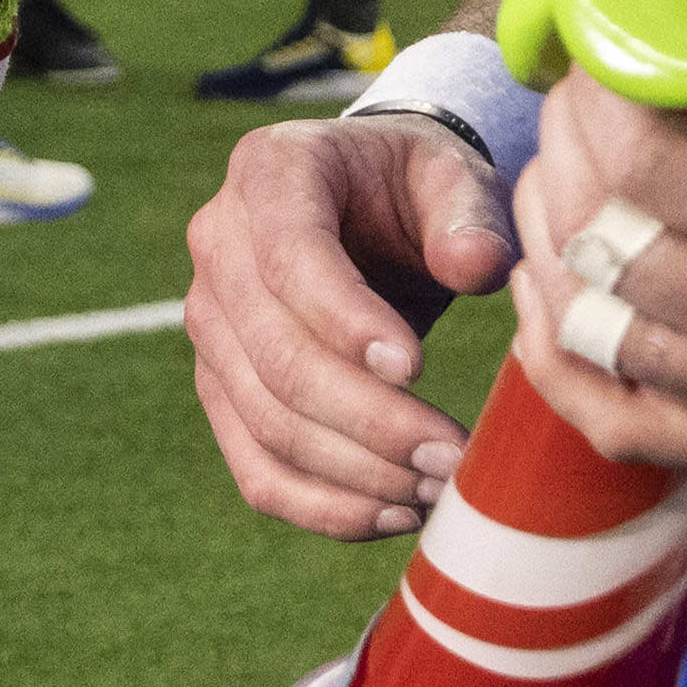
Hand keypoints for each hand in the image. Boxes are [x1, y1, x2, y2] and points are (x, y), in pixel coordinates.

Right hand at [185, 113, 516, 537]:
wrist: (372, 208)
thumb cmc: (417, 188)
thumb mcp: (451, 175)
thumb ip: (469, 213)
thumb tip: (476, 267)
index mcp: (269, 172)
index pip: (288, 256)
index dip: (345, 321)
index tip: (417, 368)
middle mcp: (218, 245)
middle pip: (275, 357)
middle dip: (369, 420)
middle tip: (453, 454)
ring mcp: (210, 324)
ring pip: (266, 423)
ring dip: (356, 472)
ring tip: (441, 486)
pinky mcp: (222, 387)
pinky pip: (256, 467)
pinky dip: (322, 507)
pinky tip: (396, 514)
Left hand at [505, 46, 686, 474]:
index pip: (644, 173)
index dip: (594, 101)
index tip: (596, 53)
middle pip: (605, 255)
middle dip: (564, 160)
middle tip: (572, 104)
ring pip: (600, 338)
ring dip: (553, 248)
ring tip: (558, 178)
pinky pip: (625, 427)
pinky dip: (568, 363)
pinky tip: (552, 293)